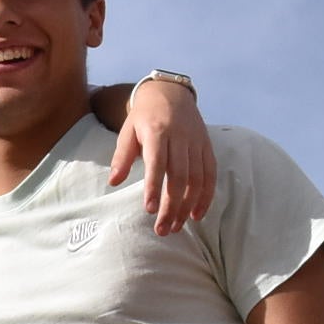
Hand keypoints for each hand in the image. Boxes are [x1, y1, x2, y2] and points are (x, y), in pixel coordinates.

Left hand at [109, 76, 215, 233]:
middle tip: (162, 229)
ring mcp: (197, 142)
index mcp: (157, 132)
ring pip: (196, 179)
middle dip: (171, 206)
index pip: (157, 163)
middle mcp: (180, 137)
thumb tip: (113, 182)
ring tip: (176, 227)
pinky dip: (206, 196)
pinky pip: (210, 175)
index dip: (154, 187)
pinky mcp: (207, 147)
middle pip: (179, 176)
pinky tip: (196, 215)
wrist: (170, 93)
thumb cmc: (144, 117)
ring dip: (187, 206)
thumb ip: (122, 157)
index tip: (150, 210)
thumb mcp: (128, 132)